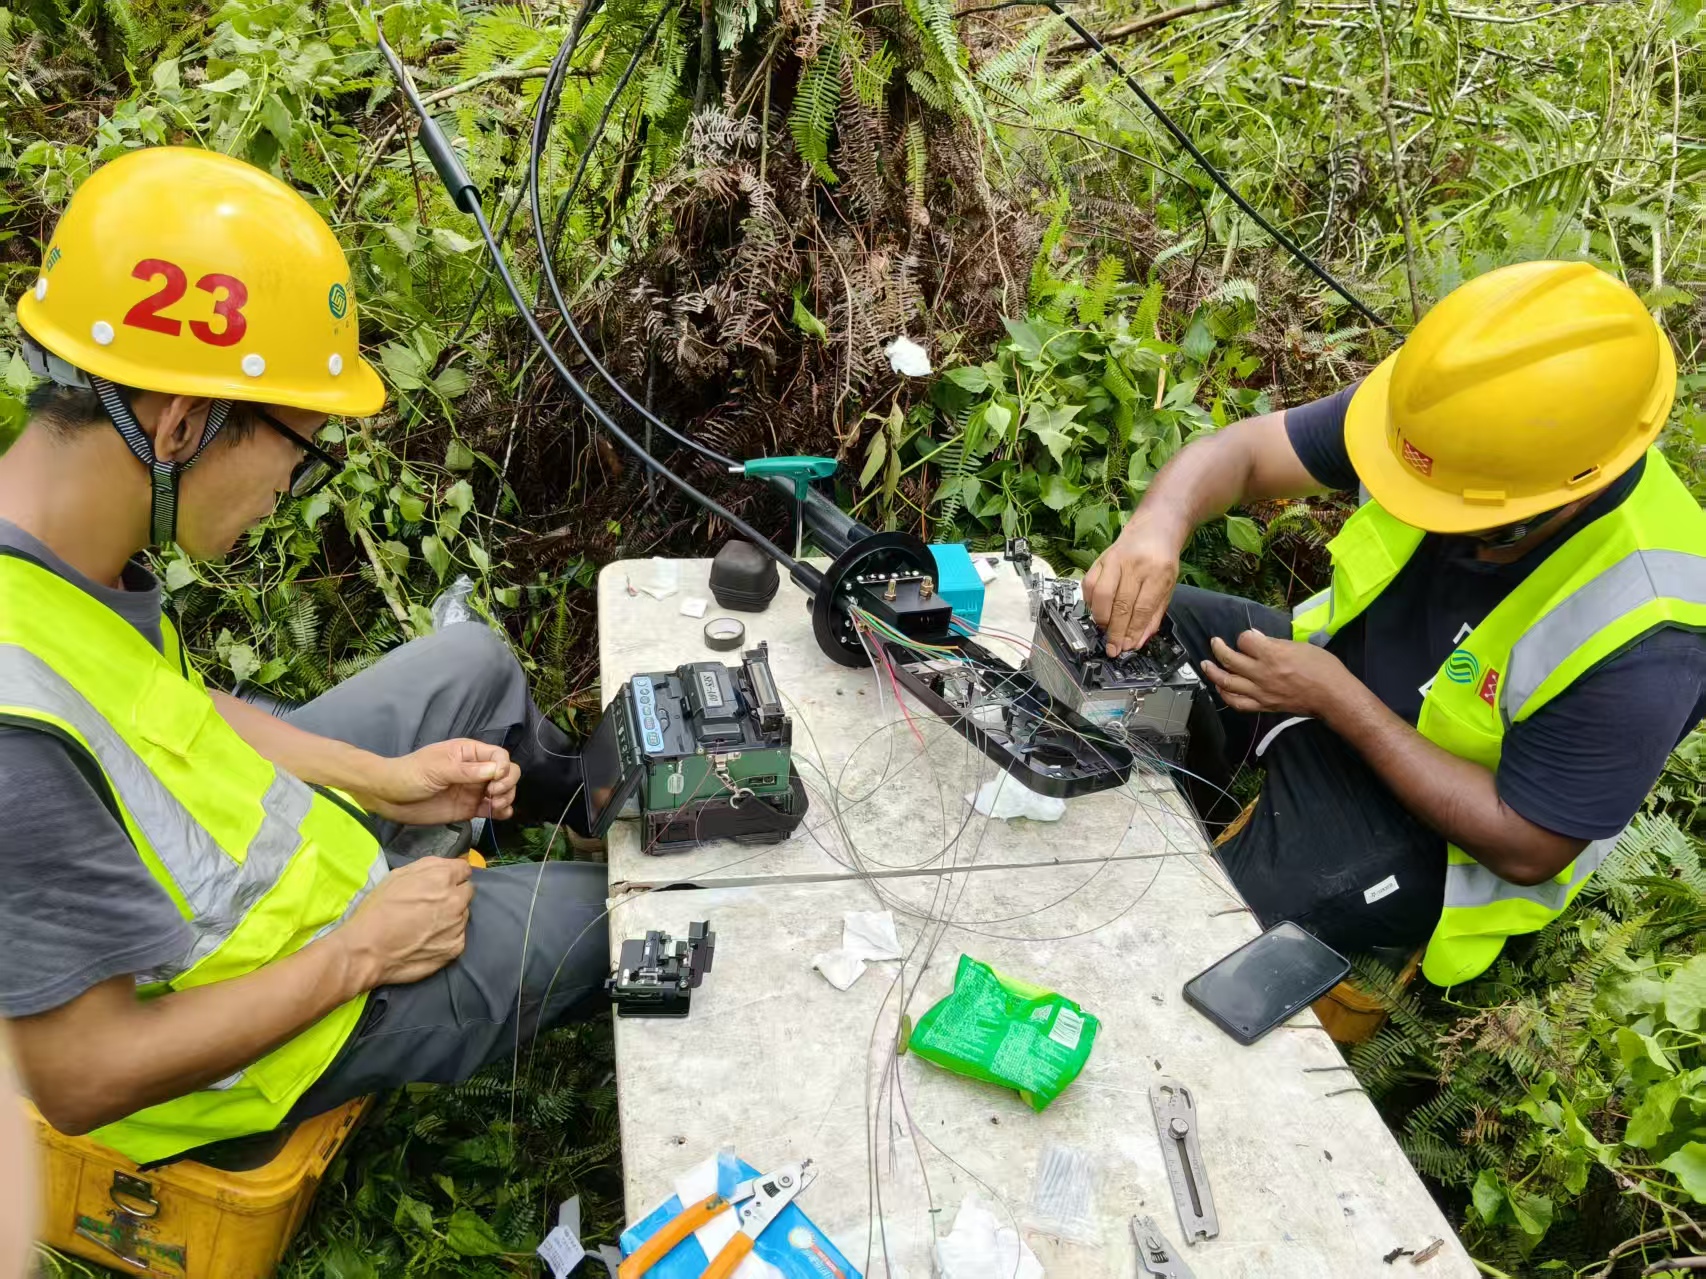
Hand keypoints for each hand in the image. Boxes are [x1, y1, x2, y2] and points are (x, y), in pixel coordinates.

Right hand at [335, 856, 472, 988]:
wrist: (367, 950)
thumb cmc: (378, 910)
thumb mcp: (398, 875)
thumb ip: (429, 867)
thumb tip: (447, 866)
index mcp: (442, 877)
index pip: (464, 870)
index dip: (452, 876)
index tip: (442, 884)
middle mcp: (456, 899)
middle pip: (466, 892)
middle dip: (454, 895)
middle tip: (432, 906)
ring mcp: (457, 925)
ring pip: (463, 915)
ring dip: (451, 917)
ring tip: (425, 925)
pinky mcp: (455, 947)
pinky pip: (458, 937)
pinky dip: (447, 938)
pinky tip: (427, 941)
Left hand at [362, 739, 520, 825]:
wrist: (388, 797)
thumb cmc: (410, 775)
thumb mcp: (437, 769)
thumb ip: (467, 771)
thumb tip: (497, 770)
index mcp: (468, 753)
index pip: (499, 756)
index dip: (504, 767)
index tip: (496, 781)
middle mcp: (475, 770)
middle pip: (506, 773)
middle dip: (507, 784)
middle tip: (494, 795)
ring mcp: (473, 790)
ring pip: (503, 791)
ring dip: (506, 798)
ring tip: (495, 807)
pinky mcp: (469, 809)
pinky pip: (492, 809)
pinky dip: (501, 811)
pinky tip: (499, 814)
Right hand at [1083, 516, 1181, 654]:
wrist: (1155, 528)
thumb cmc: (1163, 560)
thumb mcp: (1168, 587)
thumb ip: (1154, 614)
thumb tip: (1138, 640)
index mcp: (1158, 572)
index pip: (1142, 608)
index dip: (1132, 631)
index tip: (1127, 647)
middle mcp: (1134, 565)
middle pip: (1120, 604)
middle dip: (1115, 631)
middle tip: (1113, 648)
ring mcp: (1114, 560)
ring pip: (1101, 594)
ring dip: (1101, 618)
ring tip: (1105, 630)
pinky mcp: (1100, 559)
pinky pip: (1088, 584)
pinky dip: (1089, 602)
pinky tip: (1096, 611)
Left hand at [1200, 630, 1356, 717]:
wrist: (1333, 696)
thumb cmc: (1323, 668)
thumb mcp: (1299, 646)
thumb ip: (1274, 642)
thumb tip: (1255, 636)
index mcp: (1272, 655)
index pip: (1244, 640)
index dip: (1244, 637)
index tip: (1249, 638)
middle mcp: (1262, 673)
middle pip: (1229, 660)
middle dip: (1218, 649)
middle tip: (1214, 643)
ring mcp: (1260, 692)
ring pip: (1227, 682)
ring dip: (1213, 672)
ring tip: (1206, 665)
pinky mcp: (1263, 705)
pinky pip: (1237, 703)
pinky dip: (1225, 695)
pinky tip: (1220, 688)